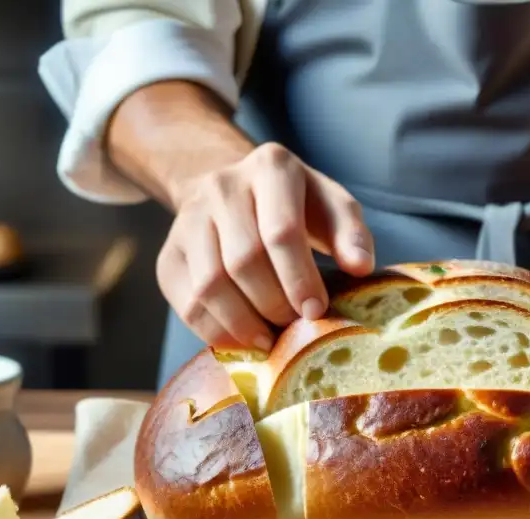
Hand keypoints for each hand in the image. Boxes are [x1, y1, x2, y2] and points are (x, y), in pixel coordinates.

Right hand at [157, 143, 374, 350]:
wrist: (234, 192)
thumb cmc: (297, 207)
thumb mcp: (331, 207)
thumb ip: (351, 234)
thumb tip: (361, 268)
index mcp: (271, 167)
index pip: (280, 231)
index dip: (299, 278)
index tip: (315, 311)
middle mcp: (222, 186)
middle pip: (244, 261)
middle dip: (274, 304)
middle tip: (294, 327)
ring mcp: (188, 219)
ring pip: (210, 286)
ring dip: (244, 324)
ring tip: (270, 340)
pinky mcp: (169, 256)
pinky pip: (187, 304)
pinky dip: (216, 332)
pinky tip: (243, 340)